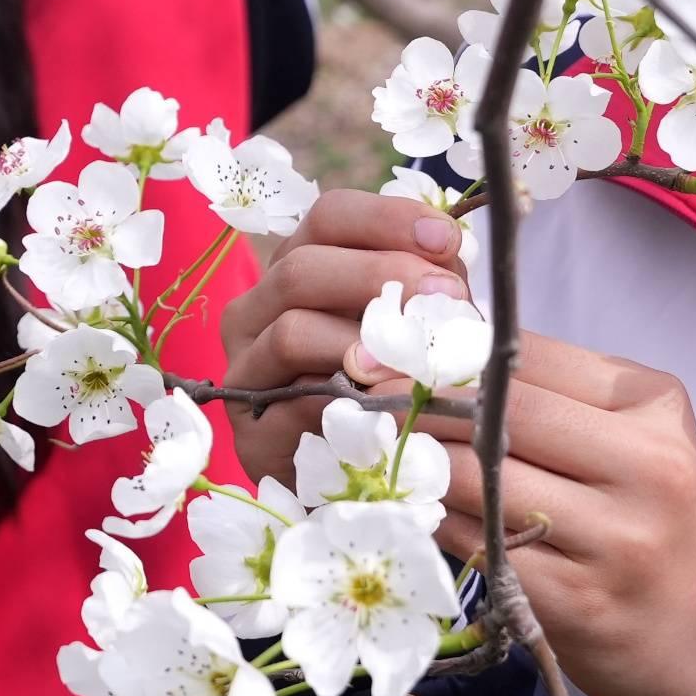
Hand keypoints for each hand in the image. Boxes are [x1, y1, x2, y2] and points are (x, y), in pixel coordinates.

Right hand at [215, 188, 470, 483]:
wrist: (357, 478)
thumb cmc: (391, 386)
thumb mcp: (412, 326)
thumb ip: (425, 291)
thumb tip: (450, 262)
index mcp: (298, 267)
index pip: (329, 217)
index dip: (387, 219)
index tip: (448, 239)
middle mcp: (257, 309)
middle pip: (301, 268)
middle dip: (380, 276)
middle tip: (446, 296)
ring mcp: (245, 369)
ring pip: (291, 331)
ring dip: (362, 342)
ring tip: (417, 358)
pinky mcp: (251, 430)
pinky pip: (292, 407)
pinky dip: (346, 405)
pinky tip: (391, 409)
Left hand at [403, 331, 695, 695]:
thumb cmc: (647, 515)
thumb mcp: (626, 432)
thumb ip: (546, 388)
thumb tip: (431, 342)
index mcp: (654, 405)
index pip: (528, 356)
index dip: (445, 350)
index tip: (385, 348)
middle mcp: (647, 466)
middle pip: (501, 413)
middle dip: (420, 401)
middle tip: (360, 397)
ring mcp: (615, 538)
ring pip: (478, 479)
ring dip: (415, 463)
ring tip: (376, 449)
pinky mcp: (576, 600)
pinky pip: (477, 542)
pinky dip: (434, 522)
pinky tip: (413, 510)